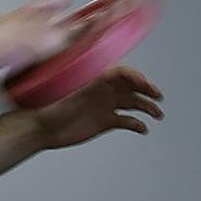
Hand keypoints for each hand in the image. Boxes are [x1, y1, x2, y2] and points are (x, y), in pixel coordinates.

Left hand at [29, 66, 163, 148]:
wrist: (42, 128)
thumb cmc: (50, 107)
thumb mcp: (68, 91)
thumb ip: (87, 82)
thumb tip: (99, 73)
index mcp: (96, 79)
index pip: (123, 73)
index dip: (137, 78)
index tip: (145, 85)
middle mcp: (103, 91)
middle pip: (131, 87)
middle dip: (147, 90)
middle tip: (158, 97)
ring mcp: (105, 106)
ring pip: (132, 103)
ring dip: (146, 107)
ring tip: (157, 114)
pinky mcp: (104, 121)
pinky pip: (125, 120)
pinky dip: (136, 123)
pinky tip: (142, 128)